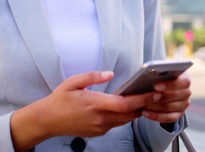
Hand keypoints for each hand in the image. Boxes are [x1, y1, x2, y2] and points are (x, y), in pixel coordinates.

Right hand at [10, 71, 161, 150]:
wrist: (47, 121)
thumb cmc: (59, 100)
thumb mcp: (73, 82)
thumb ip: (93, 76)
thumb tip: (110, 73)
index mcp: (95, 104)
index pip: (125, 104)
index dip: (142, 100)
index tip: (154, 93)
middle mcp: (100, 119)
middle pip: (130, 114)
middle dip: (145, 105)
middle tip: (157, 94)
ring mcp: (100, 127)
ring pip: (125, 120)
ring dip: (135, 111)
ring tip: (146, 99)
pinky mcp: (98, 132)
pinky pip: (116, 124)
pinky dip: (125, 116)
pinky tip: (127, 107)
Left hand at [140, 72, 190, 123]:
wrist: (165, 87)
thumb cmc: (162, 77)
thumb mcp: (163, 73)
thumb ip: (160, 73)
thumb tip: (149, 74)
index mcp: (185, 79)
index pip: (183, 82)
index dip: (169, 85)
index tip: (156, 86)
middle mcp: (187, 92)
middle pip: (174, 96)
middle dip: (158, 97)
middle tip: (145, 97)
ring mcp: (184, 105)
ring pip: (169, 107)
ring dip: (154, 106)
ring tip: (142, 104)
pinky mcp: (178, 115)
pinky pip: (167, 118)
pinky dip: (155, 116)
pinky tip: (144, 112)